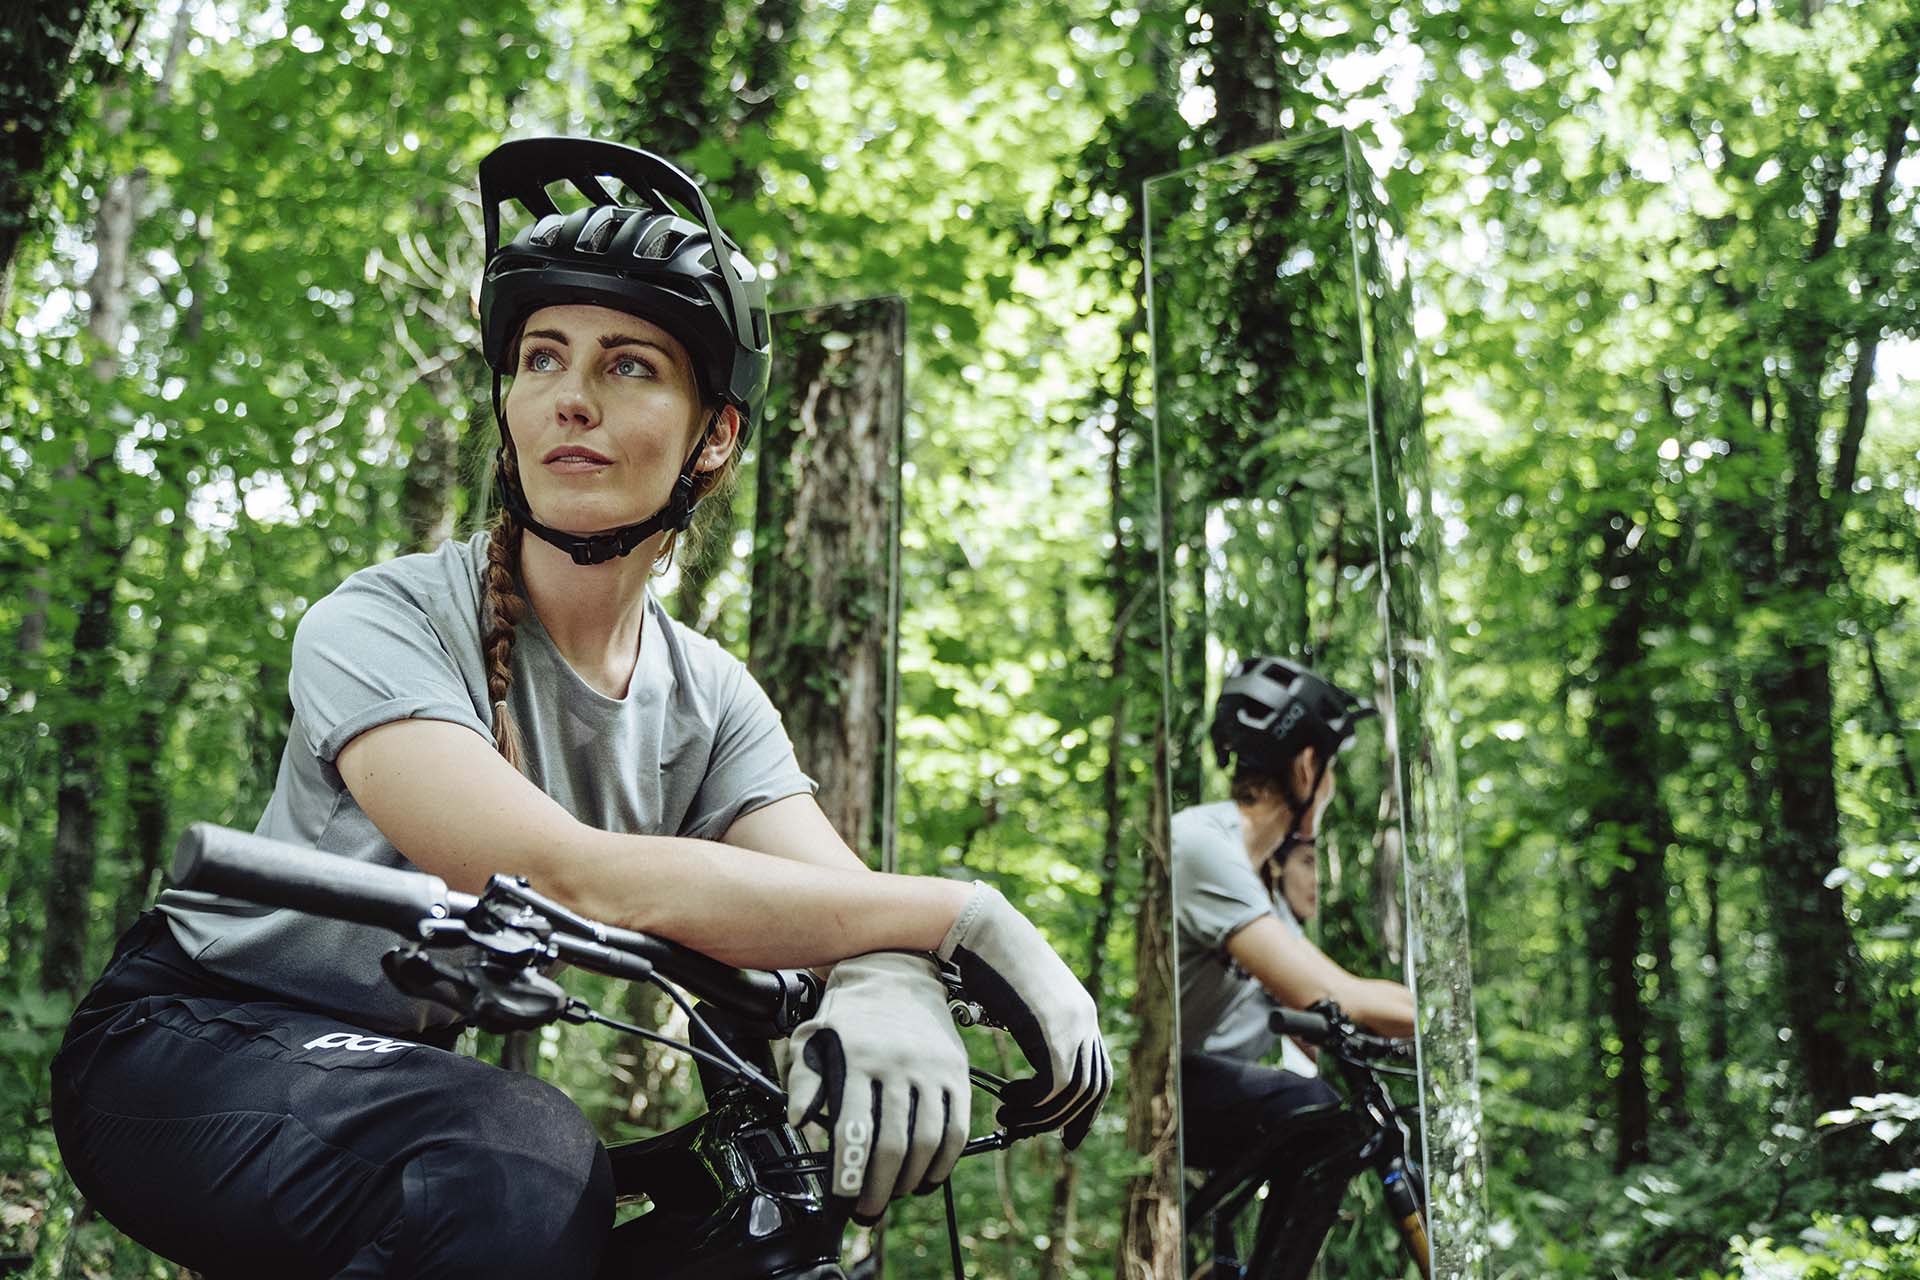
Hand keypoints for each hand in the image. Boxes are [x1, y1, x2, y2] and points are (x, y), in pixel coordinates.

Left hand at [786, 951, 970, 1222]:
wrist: (896, 971)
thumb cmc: (848, 1013)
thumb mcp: (812, 1036)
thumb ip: (802, 1079)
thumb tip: (800, 1121)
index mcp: (857, 1058)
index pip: (853, 1129)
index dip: (848, 1173)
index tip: (841, 1201)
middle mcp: (897, 1063)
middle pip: (891, 1144)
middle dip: (878, 1189)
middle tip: (866, 1211)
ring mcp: (931, 1068)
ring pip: (926, 1142)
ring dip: (910, 1181)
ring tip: (894, 1195)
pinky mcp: (957, 1072)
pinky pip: (956, 1128)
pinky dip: (943, 1162)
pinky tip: (927, 1178)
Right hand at [937, 881, 1108, 1146]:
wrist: (980, 928)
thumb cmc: (988, 958)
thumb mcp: (1020, 997)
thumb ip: (1034, 1024)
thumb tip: (1027, 1057)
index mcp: (1081, 1011)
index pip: (1099, 1073)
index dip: (1086, 1109)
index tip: (1067, 1134)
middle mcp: (1085, 1020)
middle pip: (1091, 1090)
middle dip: (1062, 1120)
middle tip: (1026, 1130)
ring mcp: (1072, 1025)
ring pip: (1071, 1095)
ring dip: (1038, 1117)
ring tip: (1006, 1115)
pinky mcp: (1051, 1032)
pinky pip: (1052, 1088)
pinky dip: (1030, 1104)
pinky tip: (1005, 1098)